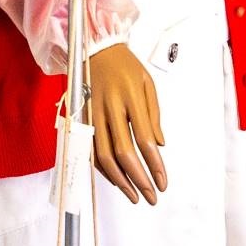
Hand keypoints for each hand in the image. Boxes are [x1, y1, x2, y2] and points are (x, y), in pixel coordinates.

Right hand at [88, 43, 165, 203]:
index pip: (144, 140)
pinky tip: (115, 179)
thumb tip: (159, 145)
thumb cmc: (125, 65)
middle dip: (138, 179)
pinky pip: (90, 149)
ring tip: (133, 195)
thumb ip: (153, 115)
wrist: (96, 49)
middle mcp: (110, 107)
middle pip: (123, 152)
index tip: (163, 181)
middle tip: (150, 196)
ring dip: (119, 180)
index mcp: (131, 97)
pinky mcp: (82, 118)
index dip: (154, 165)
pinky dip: (102, 168)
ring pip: (103, 155)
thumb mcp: (148, 83)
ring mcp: (93, 114)